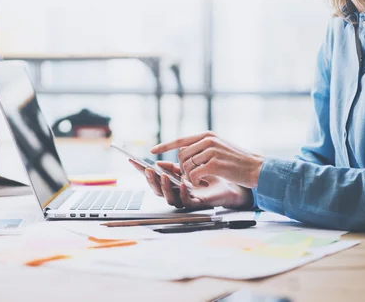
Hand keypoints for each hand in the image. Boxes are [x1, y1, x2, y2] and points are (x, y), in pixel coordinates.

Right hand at [129, 160, 253, 209]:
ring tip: (163, 176)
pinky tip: (182, 184)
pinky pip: (186, 202)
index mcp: (173, 182)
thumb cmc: (212, 173)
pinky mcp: (198, 204)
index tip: (131, 159)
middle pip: (158, 190)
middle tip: (148, 170)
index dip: (141, 170)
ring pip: (169, 198)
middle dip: (151, 180)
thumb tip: (158, 162)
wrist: (233, 181)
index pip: (154, 177)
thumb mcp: (191, 165)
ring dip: (165, 187)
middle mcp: (177, 193)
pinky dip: (183, 193)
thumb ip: (175, 165)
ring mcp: (186, 200)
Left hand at [150, 131, 263, 188]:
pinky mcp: (214, 164)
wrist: (256, 168)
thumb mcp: (219, 147)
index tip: (152, 151)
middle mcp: (208, 140)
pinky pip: (193, 174)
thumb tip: (183, 152)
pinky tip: (202, 183)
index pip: (180, 139)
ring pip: (186, 165)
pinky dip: (194, 181)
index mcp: (207, 135)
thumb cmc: (237, 161)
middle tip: (192, 176)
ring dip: (189, 176)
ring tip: (199, 180)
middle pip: (181, 155)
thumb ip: (202, 147)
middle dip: (182, 169)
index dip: (165, 146)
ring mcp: (211, 151)